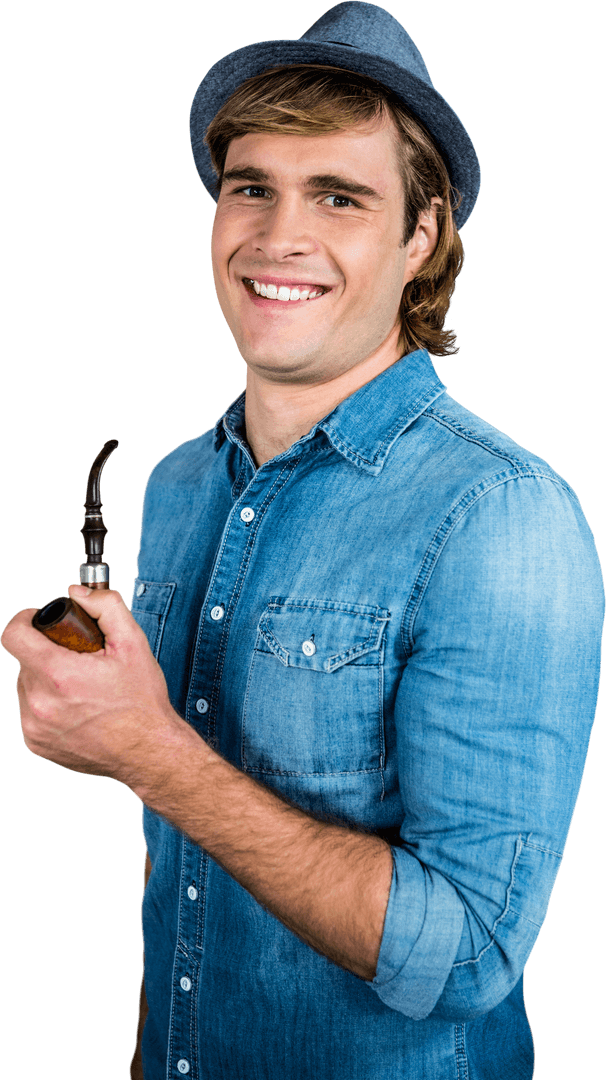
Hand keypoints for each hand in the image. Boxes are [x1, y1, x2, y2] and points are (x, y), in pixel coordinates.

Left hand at [1, 584, 181, 787]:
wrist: (149, 752)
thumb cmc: (142, 703)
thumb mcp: (133, 643)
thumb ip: (105, 607)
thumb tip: (78, 593)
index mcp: (59, 675)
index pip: (14, 635)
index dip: (25, 621)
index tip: (38, 622)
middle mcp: (40, 703)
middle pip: (25, 660)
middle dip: (48, 653)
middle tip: (78, 660)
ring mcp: (35, 727)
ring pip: (26, 686)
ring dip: (46, 679)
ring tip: (79, 687)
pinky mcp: (36, 744)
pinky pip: (30, 711)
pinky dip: (48, 704)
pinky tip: (75, 708)